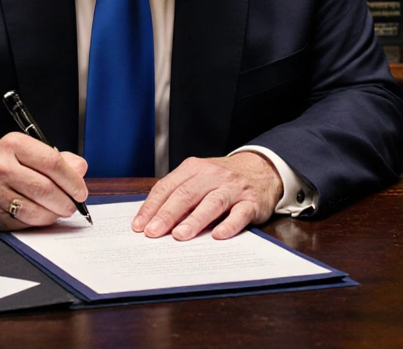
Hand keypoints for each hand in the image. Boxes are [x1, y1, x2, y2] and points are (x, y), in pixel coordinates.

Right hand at [0, 132, 88, 230]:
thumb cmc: (10, 164)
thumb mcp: (31, 152)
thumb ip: (59, 160)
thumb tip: (80, 169)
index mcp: (13, 144)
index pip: (52, 162)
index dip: (72, 180)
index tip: (81, 191)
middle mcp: (0, 166)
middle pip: (45, 189)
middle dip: (66, 201)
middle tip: (72, 205)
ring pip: (36, 210)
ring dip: (54, 214)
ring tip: (58, 210)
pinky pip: (24, 223)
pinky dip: (39, 221)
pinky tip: (41, 215)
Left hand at [132, 152, 282, 240]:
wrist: (262, 169)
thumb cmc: (223, 179)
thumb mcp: (199, 178)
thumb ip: (179, 194)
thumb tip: (153, 220)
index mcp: (194, 168)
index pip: (167, 187)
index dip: (152, 207)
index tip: (140, 225)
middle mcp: (213, 175)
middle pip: (186, 194)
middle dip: (167, 214)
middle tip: (153, 232)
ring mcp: (233, 188)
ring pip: (211, 203)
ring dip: (194, 220)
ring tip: (179, 235)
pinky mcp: (251, 203)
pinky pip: (239, 214)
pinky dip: (228, 225)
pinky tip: (218, 235)